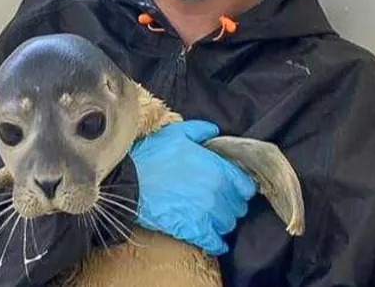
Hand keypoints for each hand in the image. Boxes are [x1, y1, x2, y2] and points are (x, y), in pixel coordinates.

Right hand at [129, 120, 256, 255]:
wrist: (128, 180)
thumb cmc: (152, 155)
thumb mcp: (177, 133)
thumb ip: (201, 130)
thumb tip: (214, 132)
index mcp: (217, 169)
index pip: (246, 186)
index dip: (241, 187)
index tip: (235, 188)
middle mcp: (216, 192)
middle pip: (238, 207)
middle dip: (232, 205)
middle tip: (222, 202)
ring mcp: (206, 213)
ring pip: (228, 224)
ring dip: (222, 222)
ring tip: (214, 218)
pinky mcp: (192, 230)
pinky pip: (214, 242)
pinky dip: (217, 243)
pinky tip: (216, 242)